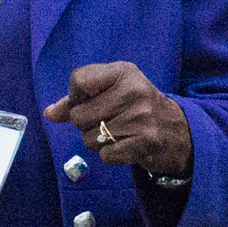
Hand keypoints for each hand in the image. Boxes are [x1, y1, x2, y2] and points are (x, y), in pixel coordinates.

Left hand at [43, 62, 190, 175]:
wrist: (178, 132)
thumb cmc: (136, 108)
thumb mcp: (111, 92)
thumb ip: (77, 100)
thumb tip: (49, 113)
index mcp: (123, 71)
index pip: (78, 80)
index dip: (76, 97)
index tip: (91, 101)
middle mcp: (133, 90)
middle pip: (78, 115)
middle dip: (85, 124)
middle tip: (107, 121)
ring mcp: (141, 117)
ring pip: (89, 138)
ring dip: (97, 142)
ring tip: (117, 133)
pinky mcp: (145, 142)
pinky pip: (105, 155)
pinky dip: (110, 155)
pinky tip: (124, 146)